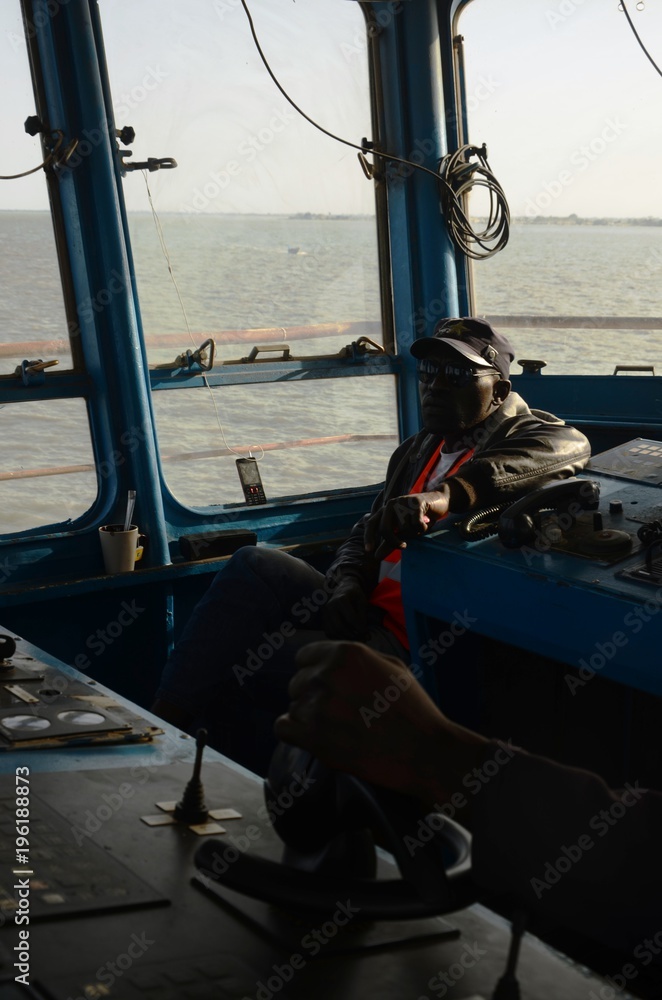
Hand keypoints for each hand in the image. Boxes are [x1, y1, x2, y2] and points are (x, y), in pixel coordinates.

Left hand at [274, 640, 486, 812]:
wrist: (424, 752)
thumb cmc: (414, 709)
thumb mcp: (393, 666)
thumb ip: (359, 658)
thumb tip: (336, 660)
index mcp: (346, 653)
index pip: (304, 656)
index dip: (314, 671)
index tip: (326, 686)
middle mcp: (326, 674)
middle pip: (297, 682)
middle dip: (313, 695)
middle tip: (337, 712)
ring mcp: (317, 706)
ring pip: (293, 707)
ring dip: (308, 717)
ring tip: (335, 728)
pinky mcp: (313, 737)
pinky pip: (282, 728)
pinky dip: (294, 733)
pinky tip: (312, 737)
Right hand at [322, 578, 369, 639]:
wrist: (343, 589)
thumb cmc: (355, 595)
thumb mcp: (362, 601)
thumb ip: (363, 616)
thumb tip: (364, 633)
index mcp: (341, 599)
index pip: (351, 618)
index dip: (360, 628)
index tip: (367, 632)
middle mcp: (330, 606)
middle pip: (340, 627)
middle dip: (352, 635)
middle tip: (361, 637)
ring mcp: (324, 613)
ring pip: (333, 631)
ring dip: (346, 637)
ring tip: (356, 637)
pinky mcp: (323, 619)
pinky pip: (329, 633)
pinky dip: (338, 637)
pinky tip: (348, 636)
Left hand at [364, 489, 449, 560]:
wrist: (438, 501)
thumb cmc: (418, 518)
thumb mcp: (403, 532)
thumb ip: (389, 543)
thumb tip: (376, 556)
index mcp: (385, 511)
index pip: (371, 523)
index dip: (368, 537)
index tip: (369, 551)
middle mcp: (391, 504)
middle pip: (385, 529)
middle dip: (394, 542)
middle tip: (404, 546)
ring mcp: (403, 501)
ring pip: (403, 528)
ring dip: (414, 532)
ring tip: (419, 526)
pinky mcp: (416, 502)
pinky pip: (416, 523)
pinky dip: (422, 528)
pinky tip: (426, 523)